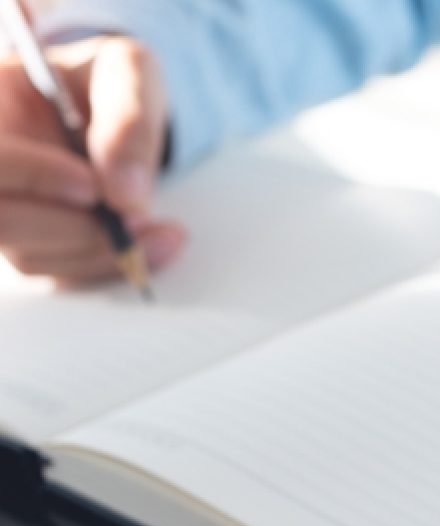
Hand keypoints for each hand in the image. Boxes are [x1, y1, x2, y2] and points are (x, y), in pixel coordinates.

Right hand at [0, 35, 184, 283]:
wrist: (111, 114)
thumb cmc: (110, 83)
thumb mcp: (129, 74)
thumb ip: (128, 119)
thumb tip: (126, 196)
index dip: (33, 177)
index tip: (92, 189)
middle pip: (2, 220)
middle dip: (77, 228)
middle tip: (140, 219)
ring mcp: (2, 213)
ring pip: (30, 256)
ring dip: (99, 253)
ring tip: (161, 232)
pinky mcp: (29, 247)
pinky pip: (59, 274)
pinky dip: (107, 266)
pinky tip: (152, 248)